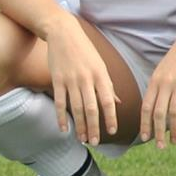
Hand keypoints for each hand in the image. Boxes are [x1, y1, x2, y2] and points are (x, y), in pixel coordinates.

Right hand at [45, 15, 119, 145]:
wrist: (64, 33)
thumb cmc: (85, 51)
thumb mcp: (101, 66)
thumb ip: (108, 86)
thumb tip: (118, 103)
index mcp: (101, 75)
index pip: (108, 101)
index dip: (111, 117)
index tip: (113, 132)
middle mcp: (87, 79)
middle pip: (92, 108)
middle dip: (94, 127)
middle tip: (95, 142)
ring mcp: (71, 80)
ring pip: (76, 108)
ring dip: (79, 126)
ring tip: (82, 139)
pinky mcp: (57, 80)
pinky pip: (60, 102)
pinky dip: (61, 117)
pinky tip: (64, 129)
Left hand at [140, 26, 175, 148]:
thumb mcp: (163, 68)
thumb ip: (158, 85)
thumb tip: (154, 103)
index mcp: (154, 81)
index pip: (146, 108)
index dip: (144, 125)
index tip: (145, 139)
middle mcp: (164, 84)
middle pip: (158, 113)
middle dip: (157, 133)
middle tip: (160, 146)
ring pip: (173, 112)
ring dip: (174, 130)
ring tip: (175, 142)